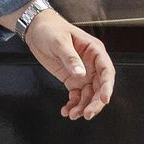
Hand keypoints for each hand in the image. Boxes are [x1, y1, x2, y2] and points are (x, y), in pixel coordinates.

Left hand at [12, 5, 116, 120]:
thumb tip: (80, 73)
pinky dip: (73, 105)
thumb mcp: (59, 42)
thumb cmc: (50, 29)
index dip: (107, 86)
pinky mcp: (72, 80)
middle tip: (87, 114)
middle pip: (99, 87)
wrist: (36, 29)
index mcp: (94, 51)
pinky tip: (67, 110)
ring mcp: (82, 73)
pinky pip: (76, 96)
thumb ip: (70, 58)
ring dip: (83, 106)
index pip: (106, 71)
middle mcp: (91, 64)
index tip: (104, 98)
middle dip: (95, 102)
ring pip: (89, 95)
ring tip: (73, 114)